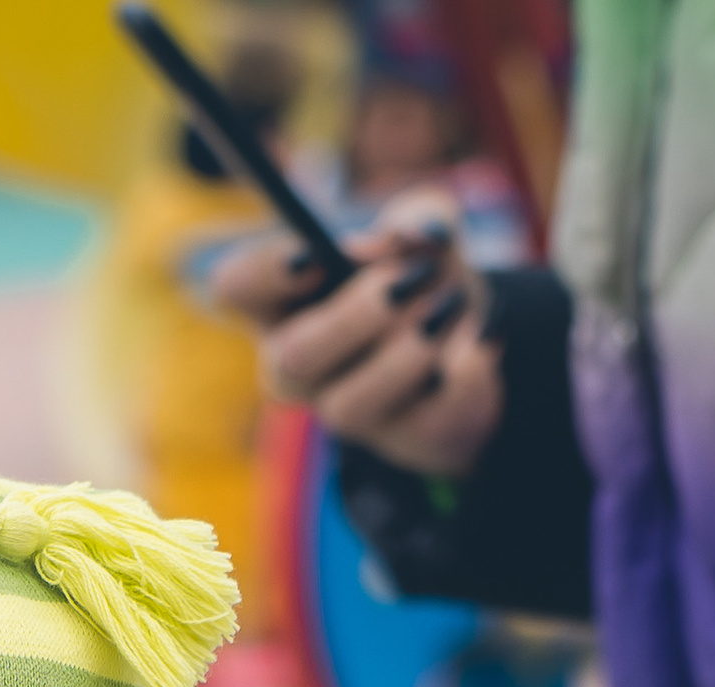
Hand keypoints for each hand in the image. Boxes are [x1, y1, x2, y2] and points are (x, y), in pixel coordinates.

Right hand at [211, 190, 503, 478]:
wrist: (478, 341)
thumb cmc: (427, 278)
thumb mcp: (426, 230)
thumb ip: (417, 216)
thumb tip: (402, 240)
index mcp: (286, 302)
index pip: (236, 286)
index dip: (266, 271)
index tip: (316, 255)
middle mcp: (299, 367)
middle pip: (292, 358)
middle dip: (358, 315)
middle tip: (412, 280)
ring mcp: (345, 413)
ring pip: (349, 406)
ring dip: (415, 347)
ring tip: (452, 306)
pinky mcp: (406, 443)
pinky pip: (429, 418)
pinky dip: (467, 365)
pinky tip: (478, 341)